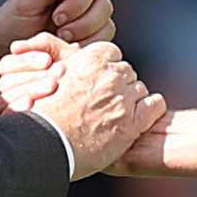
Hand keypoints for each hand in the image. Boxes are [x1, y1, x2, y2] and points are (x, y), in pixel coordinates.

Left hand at [0, 0, 115, 81]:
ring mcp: (86, 24)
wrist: (1, 53)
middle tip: (61, 34)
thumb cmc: (10, 23)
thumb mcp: (27, 1)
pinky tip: (69, 55)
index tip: (57, 18)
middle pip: (103, 6)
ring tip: (63, 45)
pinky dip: (88, 50)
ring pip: (107, 26)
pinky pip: (102, 45)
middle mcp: (80, 1)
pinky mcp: (87, 44)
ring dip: (87, 37)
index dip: (78, 2)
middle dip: (84, 22)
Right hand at [6, 36, 163, 179]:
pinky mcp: (131, 124)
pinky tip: (140, 117)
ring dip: (130, 100)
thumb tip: (75, 51)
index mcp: (91, 60)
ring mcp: (122, 101)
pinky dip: (150, 109)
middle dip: (117, 84)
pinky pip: (154, 106)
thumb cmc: (41, 114)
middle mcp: (109, 76)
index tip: (97, 80)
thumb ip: (66, 59)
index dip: (105, 68)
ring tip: (115, 115)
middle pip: (126, 71)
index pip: (112, 53)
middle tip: (104, 101)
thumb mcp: (48, 74)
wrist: (43, 145)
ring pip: (139, 89)